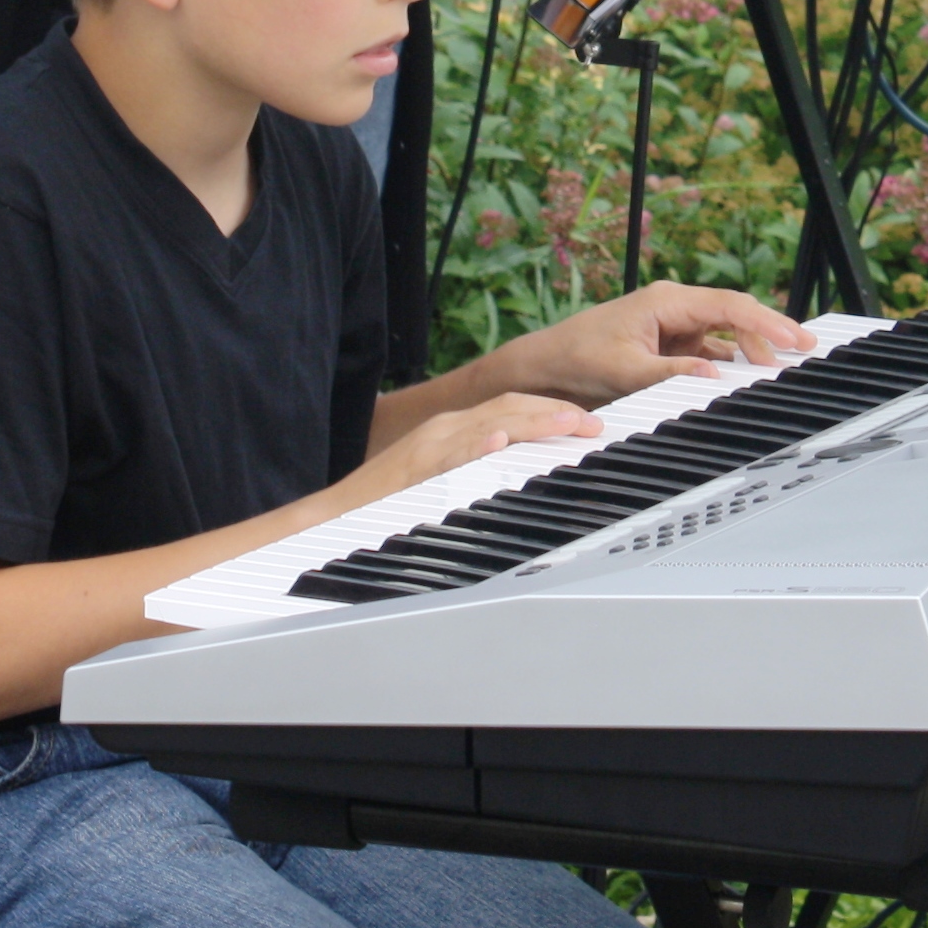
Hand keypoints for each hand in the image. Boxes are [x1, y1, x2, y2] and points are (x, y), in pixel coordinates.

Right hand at [353, 391, 601, 506]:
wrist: (333, 519)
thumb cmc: (386, 509)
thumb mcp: (442, 484)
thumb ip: (478, 474)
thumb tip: (522, 478)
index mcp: (453, 433)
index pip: (510, 409)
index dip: (552, 413)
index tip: (587, 425)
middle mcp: (443, 432)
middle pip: (507, 408)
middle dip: (555, 414)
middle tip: (593, 427)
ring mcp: (428, 448)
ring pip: (487, 423)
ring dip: (531, 423)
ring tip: (567, 425)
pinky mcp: (412, 469)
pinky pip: (449, 455)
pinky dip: (476, 446)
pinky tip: (499, 444)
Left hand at [493, 281, 814, 409]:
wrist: (544, 369)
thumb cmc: (576, 359)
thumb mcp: (625, 371)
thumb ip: (671, 374)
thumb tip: (715, 375)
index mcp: (665, 302)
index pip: (728, 306)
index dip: (767, 321)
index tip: (796, 339)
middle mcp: (673, 309)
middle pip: (735, 316)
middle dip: (769, 334)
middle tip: (802, 354)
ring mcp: (673, 328)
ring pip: (726, 335)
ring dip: (752, 351)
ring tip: (782, 370)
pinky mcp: (669, 348)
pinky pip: (710, 352)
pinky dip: (731, 365)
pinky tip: (748, 378)